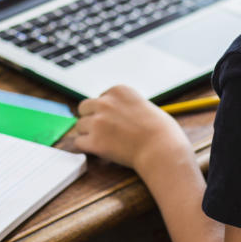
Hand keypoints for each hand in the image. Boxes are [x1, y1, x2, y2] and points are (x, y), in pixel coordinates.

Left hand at [75, 85, 191, 171]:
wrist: (162, 149)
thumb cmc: (161, 131)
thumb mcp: (145, 106)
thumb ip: (127, 106)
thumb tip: (116, 114)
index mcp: (119, 90)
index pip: (101, 97)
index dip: (105, 110)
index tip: (114, 120)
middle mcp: (105, 103)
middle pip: (84, 108)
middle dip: (91, 118)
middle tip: (101, 130)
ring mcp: (98, 122)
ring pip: (79, 126)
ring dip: (88, 134)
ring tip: (102, 142)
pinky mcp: (94, 141)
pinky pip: (78, 143)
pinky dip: (85, 148)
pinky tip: (95, 151)